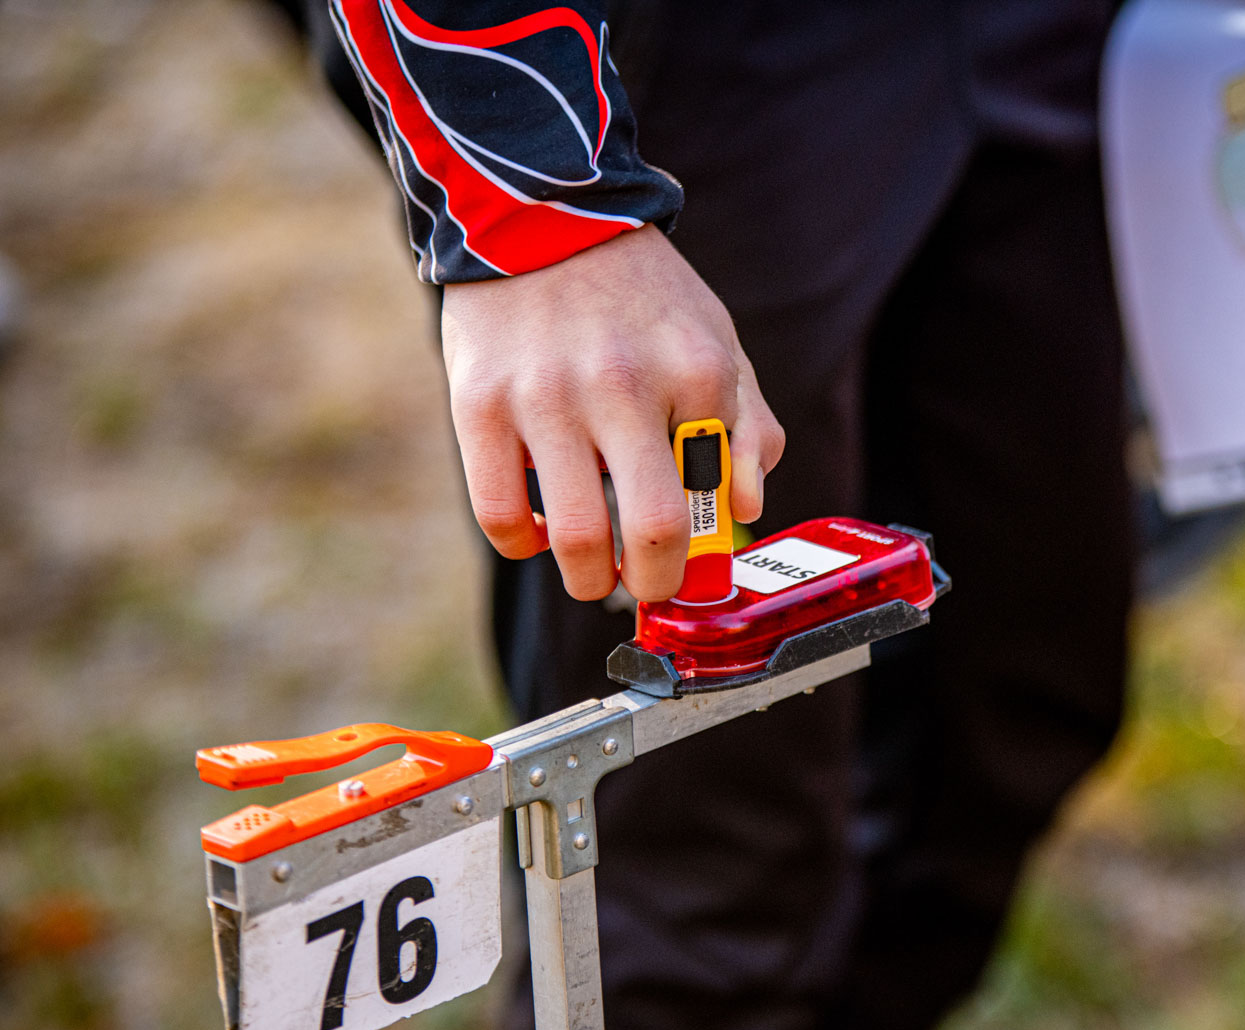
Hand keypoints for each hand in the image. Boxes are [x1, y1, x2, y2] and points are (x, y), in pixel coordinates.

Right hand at [440, 226, 784, 602]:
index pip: (717, 499)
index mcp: (697, 372)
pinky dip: (521, 543)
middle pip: (654, 531)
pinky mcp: (481, 404)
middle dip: (655, 583)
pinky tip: (536, 531)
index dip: (707, 553)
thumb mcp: (716, 339)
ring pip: (576, 536)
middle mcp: (626, 385)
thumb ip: (748, 423)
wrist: (541, 216)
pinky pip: (499, 513)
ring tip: (592, 571)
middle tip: (647, 584)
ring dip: (588, 578)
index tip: (693, 564)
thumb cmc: (639, 296)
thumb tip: (745, 508)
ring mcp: (548, 396)